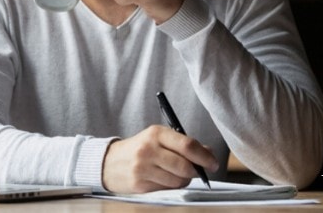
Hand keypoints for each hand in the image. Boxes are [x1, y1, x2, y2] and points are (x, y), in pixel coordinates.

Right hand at [102, 125, 218, 193]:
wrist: (109, 162)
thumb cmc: (140, 149)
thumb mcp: (158, 139)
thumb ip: (183, 144)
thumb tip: (209, 154)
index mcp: (156, 133)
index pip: (188, 145)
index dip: (205, 157)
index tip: (213, 163)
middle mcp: (148, 149)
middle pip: (185, 166)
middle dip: (197, 171)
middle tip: (199, 172)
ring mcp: (143, 168)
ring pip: (178, 180)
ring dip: (183, 180)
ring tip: (176, 174)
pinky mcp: (140, 184)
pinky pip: (167, 188)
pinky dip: (171, 185)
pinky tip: (164, 179)